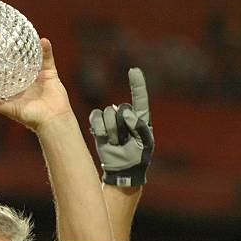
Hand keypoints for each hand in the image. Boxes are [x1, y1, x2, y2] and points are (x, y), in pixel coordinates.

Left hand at [0, 38, 72, 131]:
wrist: (52, 120)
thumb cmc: (31, 118)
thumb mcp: (9, 109)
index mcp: (15, 89)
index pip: (5, 74)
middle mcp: (26, 82)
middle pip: (18, 64)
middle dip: (13, 54)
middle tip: (4, 39)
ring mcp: (38, 77)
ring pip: (33, 59)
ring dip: (29, 48)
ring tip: (23, 36)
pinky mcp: (51, 74)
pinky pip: (48, 60)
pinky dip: (47, 50)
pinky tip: (43, 41)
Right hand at [89, 68, 153, 185]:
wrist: (122, 170)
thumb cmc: (138, 157)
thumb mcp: (146, 143)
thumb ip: (139, 127)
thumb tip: (125, 113)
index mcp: (141, 118)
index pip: (139, 98)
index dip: (137, 84)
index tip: (133, 70)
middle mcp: (125, 116)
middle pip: (120, 108)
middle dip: (120, 125)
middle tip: (124, 140)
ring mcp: (110, 120)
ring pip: (107, 113)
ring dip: (111, 130)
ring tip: (116, 142)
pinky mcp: (98, 126)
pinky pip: (95, 117)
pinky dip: (98, 127)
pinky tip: (104, 138)